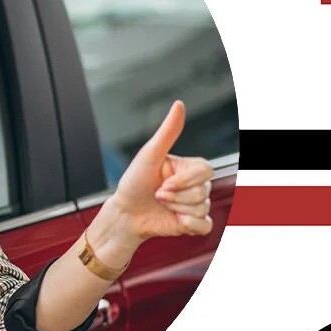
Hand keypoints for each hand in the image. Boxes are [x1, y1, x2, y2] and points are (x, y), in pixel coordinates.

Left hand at [93, 101, 214, 249]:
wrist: (125, 214)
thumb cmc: (134, 183)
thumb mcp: (149, 155)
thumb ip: (168, 132)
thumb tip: (179, 105)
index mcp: (187, 167)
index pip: (205, 171)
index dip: (185, 181)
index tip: (163, 185)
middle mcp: (194, 185)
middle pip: (203, 191)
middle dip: (175, 197)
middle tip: (157, 195)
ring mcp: (195, 204)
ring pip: (201, 208)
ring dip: (176, 209)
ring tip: (161, 205)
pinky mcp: (193, 224)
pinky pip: (205, 226)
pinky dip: (189, 226)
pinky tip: (174, 221)